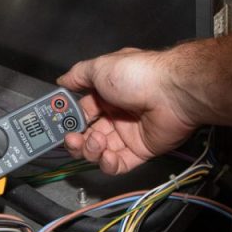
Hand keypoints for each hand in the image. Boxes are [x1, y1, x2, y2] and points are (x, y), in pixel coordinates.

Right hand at [56, 47, 197, 173]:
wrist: (171, 92)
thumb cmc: (137, 75)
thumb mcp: (100, 67)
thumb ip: (79, 75)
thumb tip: (62, 80)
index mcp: (107, 94)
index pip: (83, 112)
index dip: (70, 120)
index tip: (60, 125)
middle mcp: (117, 114)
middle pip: (89, 134)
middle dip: (77, 140)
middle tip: (73, 139)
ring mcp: (129, 133)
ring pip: (100, 151)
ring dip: (91, 150)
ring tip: (96, 142)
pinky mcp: (141, 150)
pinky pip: (119, 164)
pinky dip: (109, 164)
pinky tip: (106, 156)